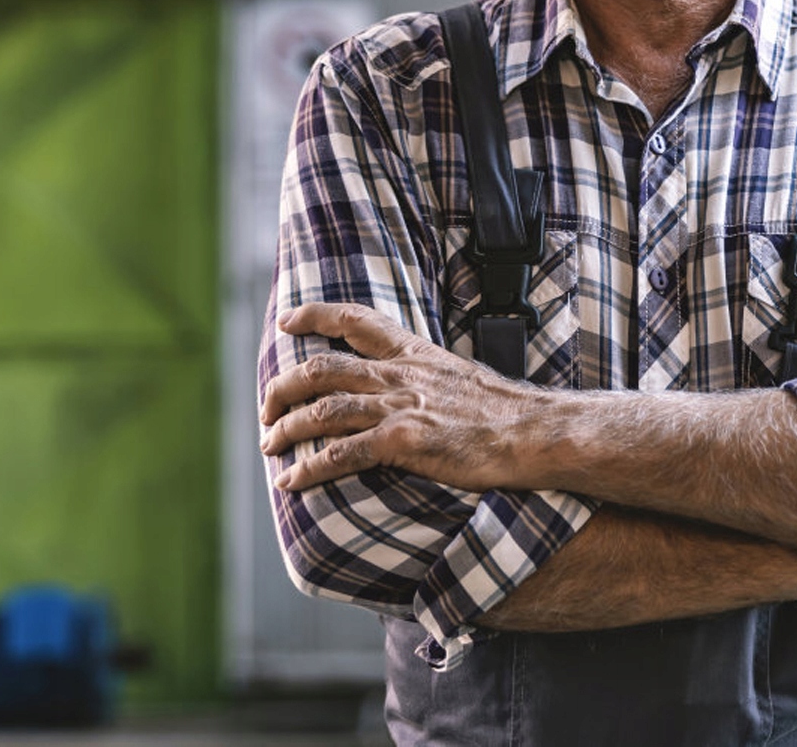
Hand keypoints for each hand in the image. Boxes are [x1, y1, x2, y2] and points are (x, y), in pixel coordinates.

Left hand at [260, 302, 542, 493]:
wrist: (529, 431)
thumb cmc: (501, 411)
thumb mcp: (456, 375)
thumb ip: (424, 376)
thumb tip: (406, 387)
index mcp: (412, 353)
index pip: (354, 320)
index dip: (314, 316)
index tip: (286, 320)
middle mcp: (399, 374)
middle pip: (322, 368)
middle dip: (284, 386)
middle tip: (267, 407)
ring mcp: (399, 406)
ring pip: (323, 411)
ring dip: (287, 429)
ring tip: (269, 445)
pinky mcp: (403, 441)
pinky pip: (342, 454)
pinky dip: (310, 467)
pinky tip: (292, 481)